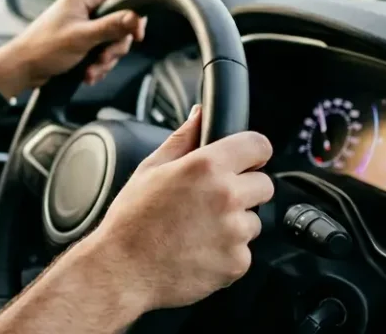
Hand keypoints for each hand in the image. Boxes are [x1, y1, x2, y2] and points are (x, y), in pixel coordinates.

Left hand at [0, 0, 146, 94]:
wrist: (21, 68)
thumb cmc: (44, 48)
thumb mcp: (82, 37)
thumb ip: (111, 26)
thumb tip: (138, 17)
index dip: (135, 13)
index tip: (137, 35)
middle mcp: (85, 5)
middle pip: (122, 21)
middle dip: (116, 46)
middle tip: (104, 59)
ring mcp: (84, 23)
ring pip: (113, 40)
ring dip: (106, 60)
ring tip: (91, 71)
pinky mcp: (82, 39)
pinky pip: (102, 50)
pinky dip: (98, 65)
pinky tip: (88, 74)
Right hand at [76, 106, 274, 311]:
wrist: (122, 269)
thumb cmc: (131, 221)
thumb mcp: (150, 169)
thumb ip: (182, 138)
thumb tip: (199, 116)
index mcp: (206, 167)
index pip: (259, 145)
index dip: (252, 152)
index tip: (246, 161)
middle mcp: (226, 196)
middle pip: (264, 185)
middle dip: (244, 190)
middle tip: (211, 202)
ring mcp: (234, 232)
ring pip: (254, 221)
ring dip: (235, 224)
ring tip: (198, 230)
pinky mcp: (237, 262)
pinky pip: (243, 252)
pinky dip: (227, 253)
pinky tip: (199, 251)